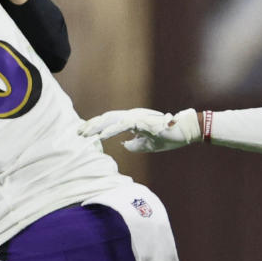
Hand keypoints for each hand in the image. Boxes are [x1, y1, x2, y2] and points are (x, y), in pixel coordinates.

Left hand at [77, 108, 201, 152]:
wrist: (184, 132)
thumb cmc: (167, 137)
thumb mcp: (147, 145)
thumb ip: (134, 144)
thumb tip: (123, 145)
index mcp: (132, 120)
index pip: (110, 121)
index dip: (95, 126)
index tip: (83, 134)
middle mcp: (132, 115)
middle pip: (106, 118)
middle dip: (91, 125)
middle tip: (77, 133)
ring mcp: (136, 117)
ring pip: (111, 119)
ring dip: (97, 127)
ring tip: (85, 134)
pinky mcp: (142, 121)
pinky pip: (123, 125)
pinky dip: (110, 130)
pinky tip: (101, 137)